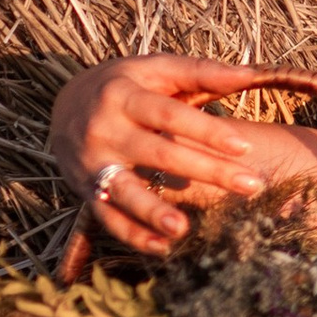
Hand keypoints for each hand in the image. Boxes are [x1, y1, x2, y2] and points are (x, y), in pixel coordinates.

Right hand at [48, 55, 284, 256]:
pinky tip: (163, 247)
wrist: (64, 103)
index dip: (208, 131)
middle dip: (207, 171)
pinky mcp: (85, 189)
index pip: (171, 115)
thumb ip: (201, 72)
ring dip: (153, 212)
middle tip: (252, 186)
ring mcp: (93, 163)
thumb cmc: (126, 84)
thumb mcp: (156, 69)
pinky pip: (108, 217)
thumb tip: (249, 73)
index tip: (246, 147)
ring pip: (125, 190)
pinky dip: (133, 234)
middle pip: (160, 154)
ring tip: (184, 229)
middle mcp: (105, 130)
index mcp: (125, 96)